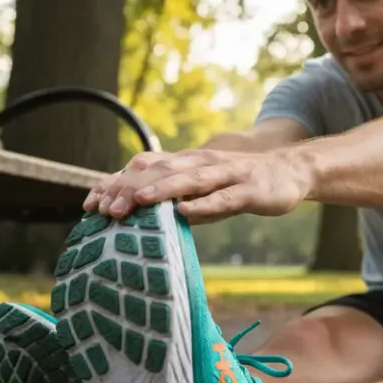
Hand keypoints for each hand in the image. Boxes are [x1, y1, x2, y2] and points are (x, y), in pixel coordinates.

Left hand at [82, 149, 311, 222]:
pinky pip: (223, 198)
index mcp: (188, 163)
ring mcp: (226, 174)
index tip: (91, 204)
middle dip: (131, 188)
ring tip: (136, 202)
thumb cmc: (243, 184)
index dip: (117, 184)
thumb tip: (146, 219)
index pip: (145, 169)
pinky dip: (203, 204)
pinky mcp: (248, 189)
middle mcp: (202, 163)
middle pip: (160, 172)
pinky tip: (184, 212)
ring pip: (189, 180)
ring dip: (161, 190)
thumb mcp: (206, 191)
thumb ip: (179, 199)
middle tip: (106, 208)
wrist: (292, 172)